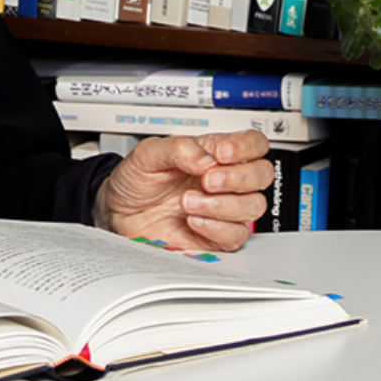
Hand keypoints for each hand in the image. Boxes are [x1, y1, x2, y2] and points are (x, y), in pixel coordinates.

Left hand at [94, 130, 272, 251]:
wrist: (118, 212)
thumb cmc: (136, 180)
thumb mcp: (149, 153)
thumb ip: (180, 148)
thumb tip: (206, 159)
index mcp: (215, 153)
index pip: (253, 144)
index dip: (245, 147)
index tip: (221, 153)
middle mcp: (225, 180)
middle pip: (262, 174)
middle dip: (237, 177)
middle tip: (208, 180)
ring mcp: (222, 209)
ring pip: (253, 206)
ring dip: (222, 204)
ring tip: (189, 202)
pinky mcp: (215, 236)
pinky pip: (236, 235)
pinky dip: (217, 227)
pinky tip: (194, 220)